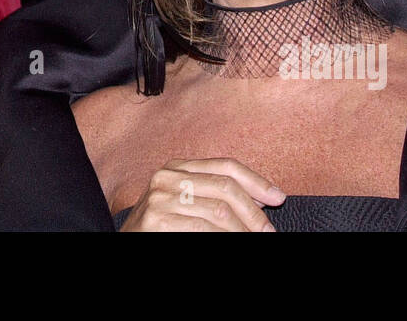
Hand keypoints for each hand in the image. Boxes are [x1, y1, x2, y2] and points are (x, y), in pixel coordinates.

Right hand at [118, 158, 286, 231]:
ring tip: (254, 239)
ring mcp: (159, 197)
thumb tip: (260, 198)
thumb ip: (215, 194)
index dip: (255, 180)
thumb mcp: (187, 203)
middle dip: (253, 211)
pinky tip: (232, 241)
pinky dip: (225, 237)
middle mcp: (167, 176)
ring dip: (243, 229)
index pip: (225, 165)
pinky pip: (203, 227)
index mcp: (177, 167)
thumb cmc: (163, 228)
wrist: (129, 242)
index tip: (278, 197)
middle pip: (225, 186)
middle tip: (268, 230)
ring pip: (218, 211)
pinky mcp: (157, 220)